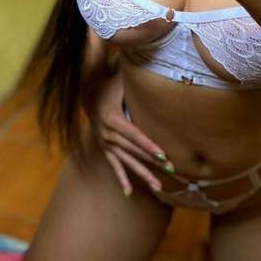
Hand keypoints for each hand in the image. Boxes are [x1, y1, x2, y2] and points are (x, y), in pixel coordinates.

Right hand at [82, 70, 173, 195]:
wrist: (88, 91)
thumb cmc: (111, 83)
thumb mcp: (122, 80)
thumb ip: (137, 80)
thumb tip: (157, 68)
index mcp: (112, 119)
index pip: (134, 135)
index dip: (149, 146)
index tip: (163, 156)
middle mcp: (107, 134)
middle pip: (134, 151)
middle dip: (153, 161)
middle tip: (171, 170)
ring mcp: (105, 143)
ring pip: (127, 162)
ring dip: (143, 174)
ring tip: (158, 187)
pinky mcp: (105, 148)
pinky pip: (114, 166)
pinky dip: (122, 179)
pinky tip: (129, 193)